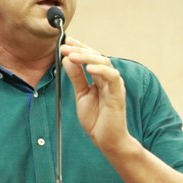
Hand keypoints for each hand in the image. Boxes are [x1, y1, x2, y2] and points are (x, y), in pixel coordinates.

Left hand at [61, 36, 128, 152]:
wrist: (106, 140)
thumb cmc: (96, 119)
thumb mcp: (81, 95)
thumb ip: (76, 78)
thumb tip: (67, 60)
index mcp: (100, 78)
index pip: (91, 57)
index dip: (79, 47)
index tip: (66, 42)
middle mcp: (108, 78)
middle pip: (97, 56)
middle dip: (80, 49)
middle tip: (65, 47)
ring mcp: (114, 85)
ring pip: (104, 62)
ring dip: (87, 57)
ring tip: (72, 55)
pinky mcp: (118, 94)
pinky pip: (112, 77)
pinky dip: (101, 70)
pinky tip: (89, 68)